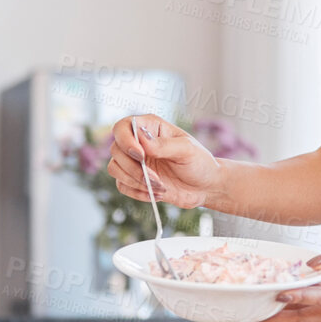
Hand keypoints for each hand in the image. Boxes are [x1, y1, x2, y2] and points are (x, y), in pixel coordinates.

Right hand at [106, 115, 221, 208]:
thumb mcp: (187, 150)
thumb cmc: (200, 162)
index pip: (122, 127)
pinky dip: (137, 192)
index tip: (140, 155)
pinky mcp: (134, 180)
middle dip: (134, 168)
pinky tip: (156, 194)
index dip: (126, 141)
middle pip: (116, 150)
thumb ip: (164, 145)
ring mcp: (135, 162)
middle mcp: (138, 143)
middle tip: (156, 178)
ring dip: (135, 181)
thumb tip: (141, 141)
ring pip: (115, 168)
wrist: (205, 187)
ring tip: (160, 187)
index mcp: (150, 127)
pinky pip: (122, 186)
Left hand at [261, 244, 320, 321]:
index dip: (299, 297)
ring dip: (286, 315)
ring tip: (259, 308)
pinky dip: (300, 306)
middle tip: (252, 313)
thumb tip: (311, 262)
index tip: (277, 294)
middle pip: (309, 319)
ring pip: (311, 319)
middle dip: (279, 318)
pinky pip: (319, 311)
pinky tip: (283, 297)